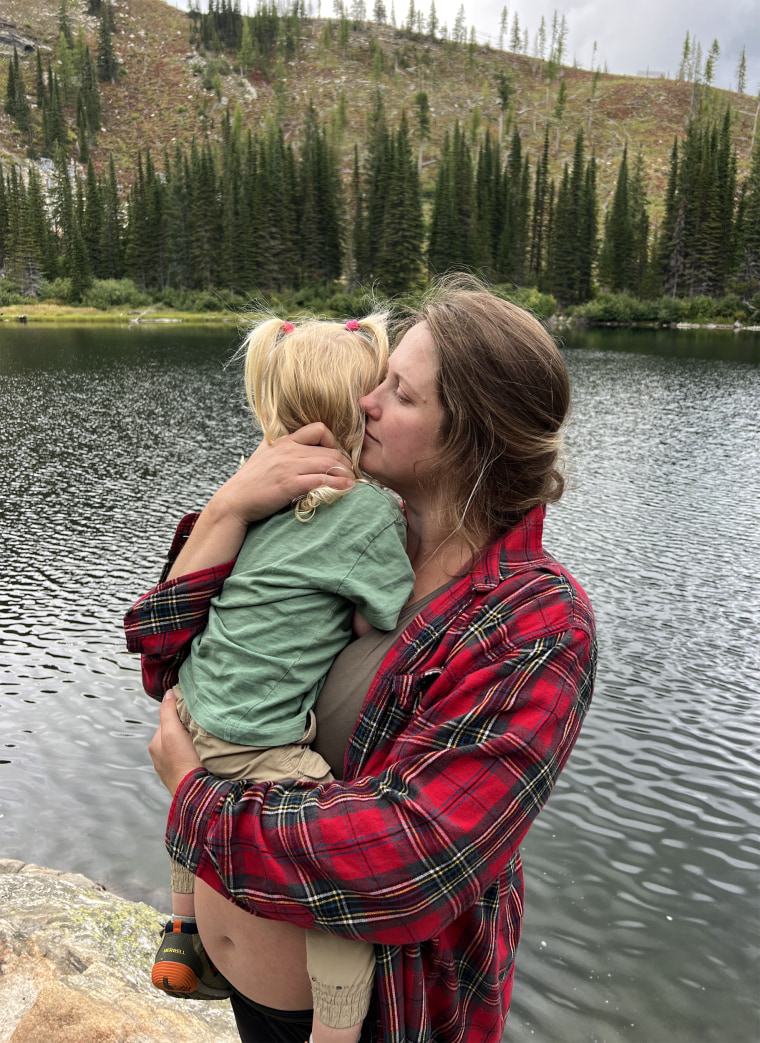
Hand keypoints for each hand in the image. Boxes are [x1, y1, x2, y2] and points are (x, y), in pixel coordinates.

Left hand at [149, 689, 202, 795]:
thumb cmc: (182, 762)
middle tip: (201, 727)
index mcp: (155, 745)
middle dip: (186, 729)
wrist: (195, 794)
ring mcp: (172, 769)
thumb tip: (168, 693)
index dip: (180, 714)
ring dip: (192, 743)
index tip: (194, 714)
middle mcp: (161, 757)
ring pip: (183, 747)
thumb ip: (168, 712)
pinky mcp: (185, 778)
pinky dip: (196, 755)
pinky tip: (204, 756)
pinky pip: (190, 759)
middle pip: (176, 733)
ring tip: (204, 743)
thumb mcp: (172, 732)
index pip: (168, 720)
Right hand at [214, 423, 354, 526]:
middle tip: (351, 473)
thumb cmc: (251, 480)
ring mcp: (289, 466)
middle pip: (330, 449)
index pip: (318, 429)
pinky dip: (337, 484)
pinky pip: (320, 480)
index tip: (336, 456)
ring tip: (352, 481)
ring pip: (328, 463)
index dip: (333, 440)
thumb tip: (269, 415)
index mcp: (285, 441)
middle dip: (345, 462)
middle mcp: (288, 450)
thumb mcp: (263, 452)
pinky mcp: (290, 484)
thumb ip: (275, 439)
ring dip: (345, 473)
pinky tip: (346, 488)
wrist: (235, 500)